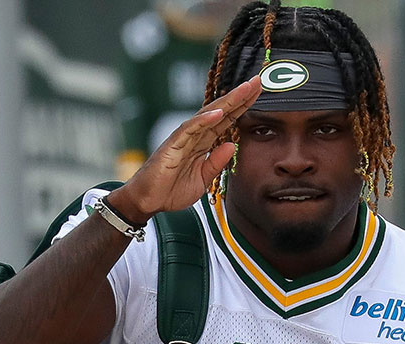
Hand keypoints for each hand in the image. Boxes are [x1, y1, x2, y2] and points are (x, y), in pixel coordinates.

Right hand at [108, 74, 262, 223]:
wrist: (147, 201)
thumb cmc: (169, 190)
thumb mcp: (202, 179)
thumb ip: (216, 162)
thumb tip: (231, 144)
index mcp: (202, 143)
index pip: (226, 121)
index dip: (242, 107)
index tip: (258, 93)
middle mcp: (193, 136)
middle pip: (220, 112)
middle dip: (239, 97)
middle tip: (257, 81)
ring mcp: (182, 139)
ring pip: (207, 115)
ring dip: (226, 102)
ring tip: (243, 89)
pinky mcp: (172, 145)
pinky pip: (189, 129)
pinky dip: (204, 120)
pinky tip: (218, 112)